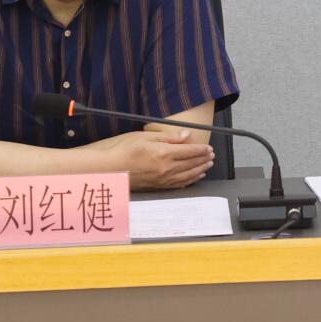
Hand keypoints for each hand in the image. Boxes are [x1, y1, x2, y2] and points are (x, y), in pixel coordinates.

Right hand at [96, 129, 214, 189]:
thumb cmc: (123, 150)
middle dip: (204, 159)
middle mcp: (166, 168)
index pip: (190, 151)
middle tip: (212, 155)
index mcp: (164, 153)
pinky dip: (190, 180)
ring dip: (200, 170)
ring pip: (188, 175)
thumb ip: (168, 137)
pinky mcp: (157, 186)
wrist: (108, 169)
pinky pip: (179, 184)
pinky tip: (195, 177)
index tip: (209, 147)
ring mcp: (162, 179)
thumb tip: (186, 135)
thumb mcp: (145, 136)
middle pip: (191, 163)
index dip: (202, 149)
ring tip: (208, 165)